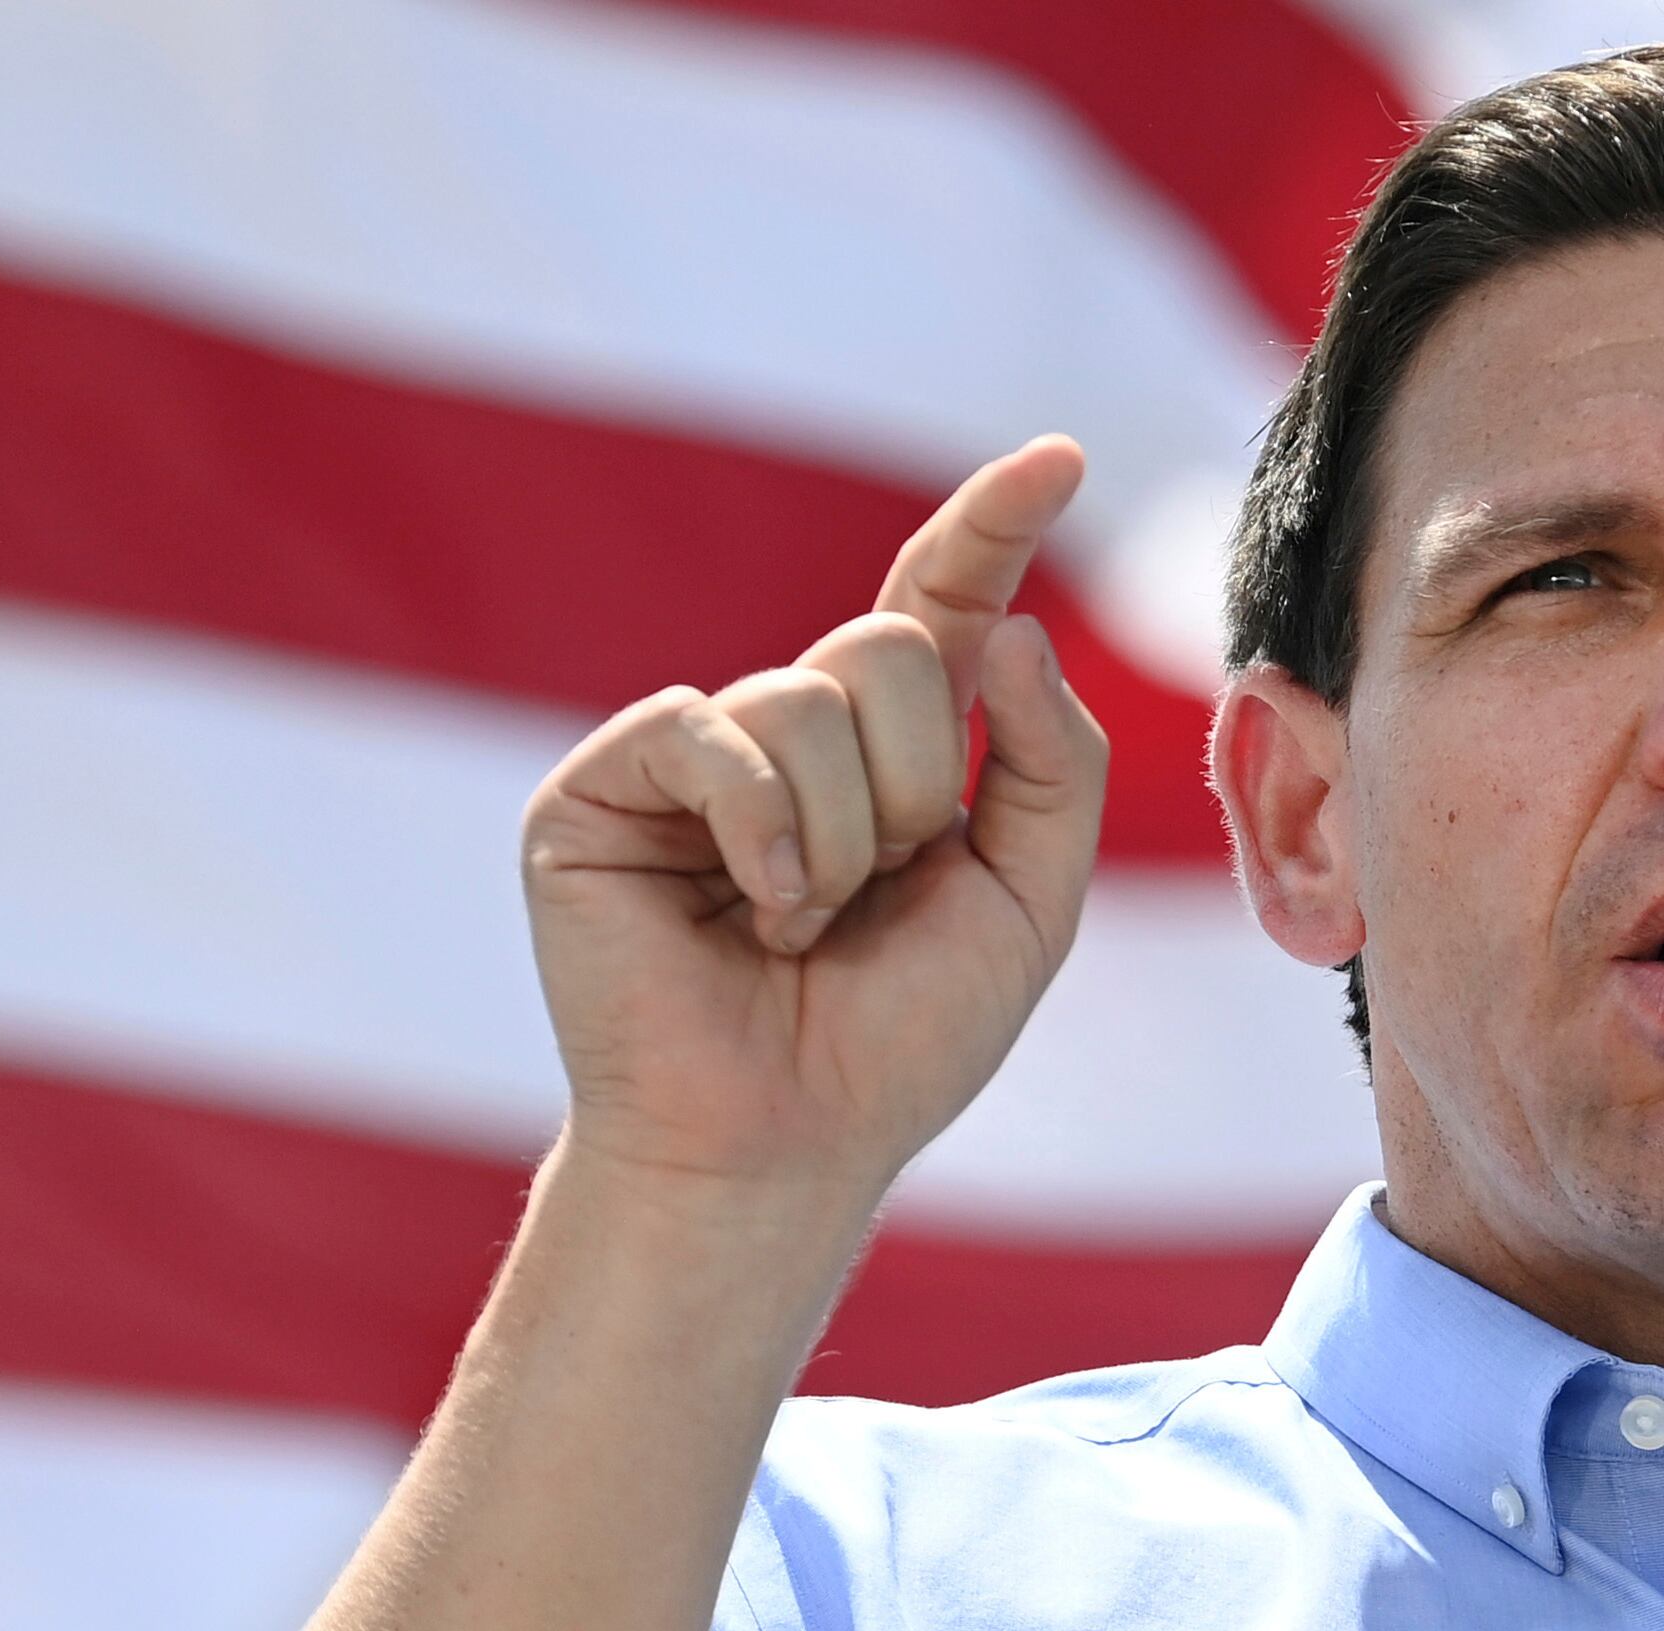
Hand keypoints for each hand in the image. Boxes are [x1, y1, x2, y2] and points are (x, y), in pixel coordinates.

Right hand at [520, 437, 1107, 1209]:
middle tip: (881, 889)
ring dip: (846, 837)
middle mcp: (789, 732)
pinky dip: (766, 834)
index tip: (1059, 457)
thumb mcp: (1030, 899)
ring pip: (810, 696)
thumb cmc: (899, 1040)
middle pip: (890, 645)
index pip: (944, 605)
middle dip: (922, 783)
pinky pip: (713, 734)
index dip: (993, 524)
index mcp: (891, 751)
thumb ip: (1053, 761)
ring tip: (805, 925)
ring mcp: (693, 753)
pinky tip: (757, 914)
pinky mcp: (604, 786)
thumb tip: (1006, 624)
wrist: (786, 1141)